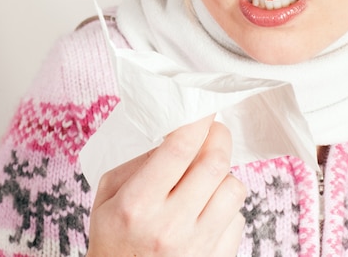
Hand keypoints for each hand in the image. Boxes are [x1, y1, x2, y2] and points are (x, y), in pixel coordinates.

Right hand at [86, 115, 246, 255]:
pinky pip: (238, 217)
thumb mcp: (109, 196)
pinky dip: (226, 208)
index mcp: (137, 205)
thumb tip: (178, 132)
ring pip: (234, 187)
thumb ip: (140, 161)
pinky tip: (206, 213)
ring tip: (206, 180)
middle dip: (219, 137)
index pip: (179, 148)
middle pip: (215, 163)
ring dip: (223, 175)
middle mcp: (169, 227)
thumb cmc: (114, 239)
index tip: (204, 105)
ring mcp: (197, 246)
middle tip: (213, 131)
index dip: (198, 120)